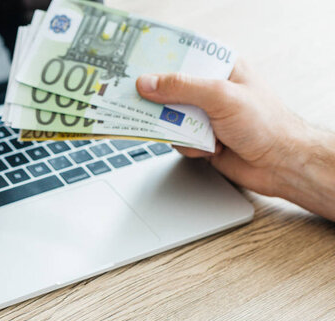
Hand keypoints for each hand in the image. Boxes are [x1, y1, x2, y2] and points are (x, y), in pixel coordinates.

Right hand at [136, 60, 311, 197]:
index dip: (161, 63)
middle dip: (162, 101)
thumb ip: (182, 88)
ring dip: (179, 129)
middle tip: (146, 105)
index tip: (139, 71)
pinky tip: (209, 148)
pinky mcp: (203, 138)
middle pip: (171, 90)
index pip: (184, 58)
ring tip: (198, 134)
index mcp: (222, 68)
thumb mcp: (221, 96)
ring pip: (171, 117)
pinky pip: (178, 139)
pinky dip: (188, 147)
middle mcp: (213, 90)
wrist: (280, 165)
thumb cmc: (266, 124)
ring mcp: (207, 115)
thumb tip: (148, 83)